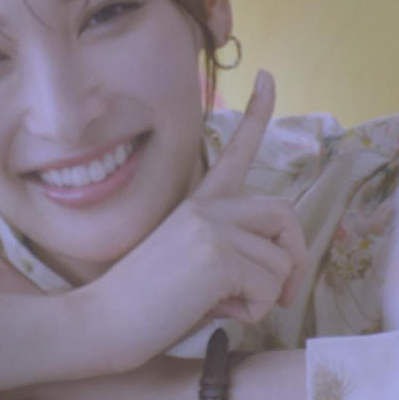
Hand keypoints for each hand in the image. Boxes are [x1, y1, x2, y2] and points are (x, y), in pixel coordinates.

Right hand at [0, 71, 305, 376]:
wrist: (104, 322)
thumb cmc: (148, 306)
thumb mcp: (190, 265)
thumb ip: (229, 253)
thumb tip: (280, 270)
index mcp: (196, 204)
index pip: (233, 151)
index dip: (258, 113)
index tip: (268, 77)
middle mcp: (205, 207)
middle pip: (282, 213)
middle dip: (293, 257)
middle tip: (282, 293)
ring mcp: (210, 226)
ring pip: (279, 261)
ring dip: (264, 296)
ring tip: (224, 306)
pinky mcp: (216, 253)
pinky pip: (268, 284)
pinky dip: (254, 310)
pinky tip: (219, 312)